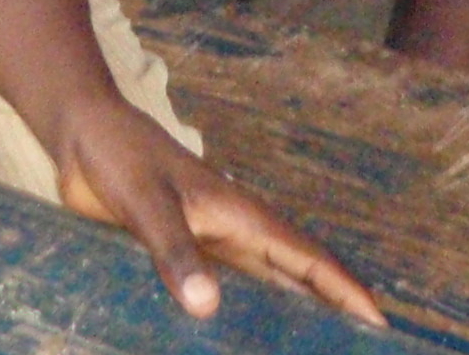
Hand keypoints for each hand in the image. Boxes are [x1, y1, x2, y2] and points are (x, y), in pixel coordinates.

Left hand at [53, 92, 383, 325]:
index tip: (380, 322)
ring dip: (296, 311)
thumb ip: (176, 252)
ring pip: (269, 283)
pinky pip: (230, 285)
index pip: (309, 260)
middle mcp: (237, 231)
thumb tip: (208, 307)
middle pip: (299, 276)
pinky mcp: (183, 249)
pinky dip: (249, 309)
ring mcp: (212, 241)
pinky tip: (242, 332)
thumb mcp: (148, 204)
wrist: (87, 134)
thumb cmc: (122, 159)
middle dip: (333, 308)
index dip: (346, 290)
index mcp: (243, 216)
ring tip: (318, 343)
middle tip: (362, 344)